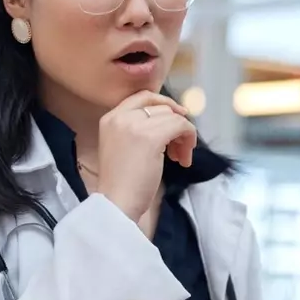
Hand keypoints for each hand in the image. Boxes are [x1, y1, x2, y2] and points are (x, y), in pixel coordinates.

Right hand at [97, 91, 197, 222]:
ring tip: (180, 157)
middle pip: (161, 107)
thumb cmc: (121, 183)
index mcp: (110, 118)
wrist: (116, 203)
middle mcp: (121, 116)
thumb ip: (138, 129)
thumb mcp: (123, 146)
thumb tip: (169, 119)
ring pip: (174, 117)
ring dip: (183, 136)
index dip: (164, 103)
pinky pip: (181, 126)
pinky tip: (183, 159)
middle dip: (175, 125)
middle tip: (178, 148)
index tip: (178, 117)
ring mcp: (135, 125)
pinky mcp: (152, 137)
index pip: (143, 96)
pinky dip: (189, 139)